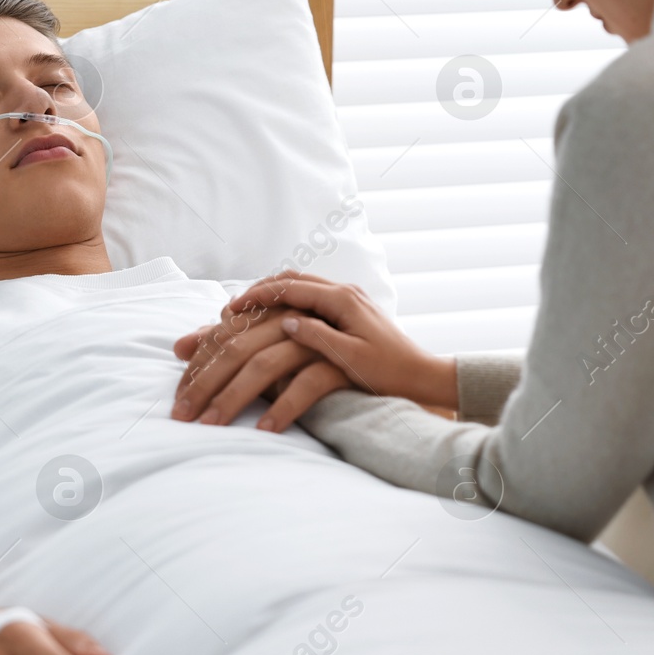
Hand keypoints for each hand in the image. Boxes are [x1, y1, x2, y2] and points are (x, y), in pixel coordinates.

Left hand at [173, 303, 351, 431]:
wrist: (397, 371)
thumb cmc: (322, 360)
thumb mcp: (272, 350)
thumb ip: (229, 344)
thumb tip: (178, 346)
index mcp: (275, 309)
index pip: (225, 332)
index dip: (198, 363)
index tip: (178, 396)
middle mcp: (295, 316)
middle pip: (237, 346)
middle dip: (204, 383)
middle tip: (181, 416)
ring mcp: (320, 338)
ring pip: (265, 364)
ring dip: (234, 397)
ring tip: (212, 426)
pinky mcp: (342, 363)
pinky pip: (307, 384)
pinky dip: (283, 407)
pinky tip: (264, 431)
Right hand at [218, 272, 456, 409]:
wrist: (420, 374)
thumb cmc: (389, 371)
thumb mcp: (350, 358)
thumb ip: (318, 336)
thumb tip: (288, 322)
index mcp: (343, 300)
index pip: (291, 289)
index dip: (258, 296)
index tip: (233, 308)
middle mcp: (345, 292)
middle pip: (293, 280)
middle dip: (260, 290)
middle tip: (233, 307)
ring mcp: (348, 298)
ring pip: (301, 285)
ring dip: (273, 293)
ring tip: (247, 309)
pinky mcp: (349, 309)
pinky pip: (311, 296)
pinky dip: (288, 300)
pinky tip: (274, 316)